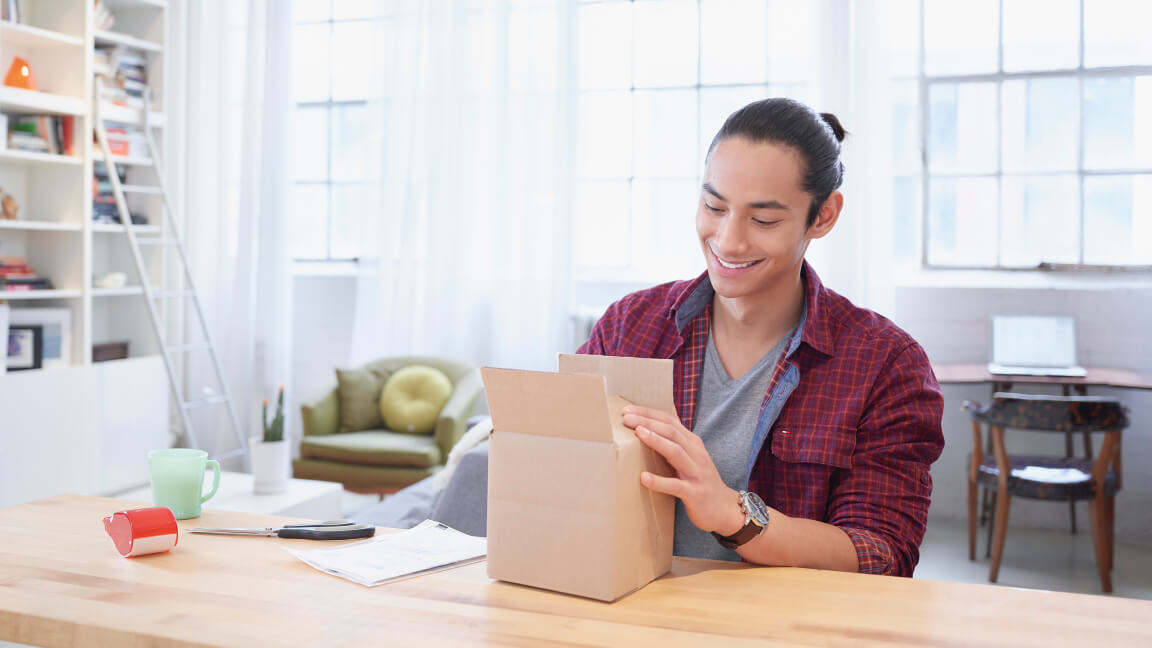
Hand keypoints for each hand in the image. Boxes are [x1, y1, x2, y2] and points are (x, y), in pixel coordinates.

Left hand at [621, 405, 743, 535]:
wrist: (725, 508)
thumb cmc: (701, 480)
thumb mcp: (692, 455)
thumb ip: (678, 438)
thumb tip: (663, 415)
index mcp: (692, 443)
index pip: (670, 421)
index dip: (649, 413)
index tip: (627, 409)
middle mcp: (695, 453)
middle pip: (671, 432)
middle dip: (649, 422)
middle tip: (626, 417)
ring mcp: (696, 473)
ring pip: (676, 452)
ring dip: (656, 441)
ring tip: (638, 433)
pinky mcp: (694, 493)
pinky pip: (676, 486)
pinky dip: (660, 481)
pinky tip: (644, 478)